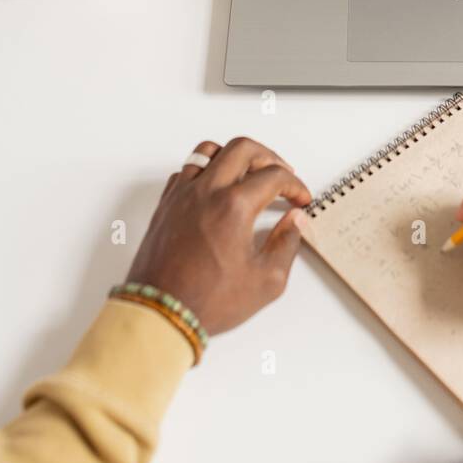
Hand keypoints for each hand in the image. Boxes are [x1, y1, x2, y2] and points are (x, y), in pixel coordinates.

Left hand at [127, 139, 312, 334]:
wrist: (162, 314)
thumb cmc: (208, 301)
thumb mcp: (266, 280)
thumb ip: (287, 244)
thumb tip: (294, 222)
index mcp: (234, 206)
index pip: (274, 176)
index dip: (295, 185)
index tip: (300, 199)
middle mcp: (206, 191)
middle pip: (243, 148)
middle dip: (270, 158)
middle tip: (281, 176)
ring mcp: (182, 195)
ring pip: (209, 150)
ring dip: (234, 157)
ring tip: (248, 173)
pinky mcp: (166, 205)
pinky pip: (186, 170)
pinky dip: (205, 170)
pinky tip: (215, 188)